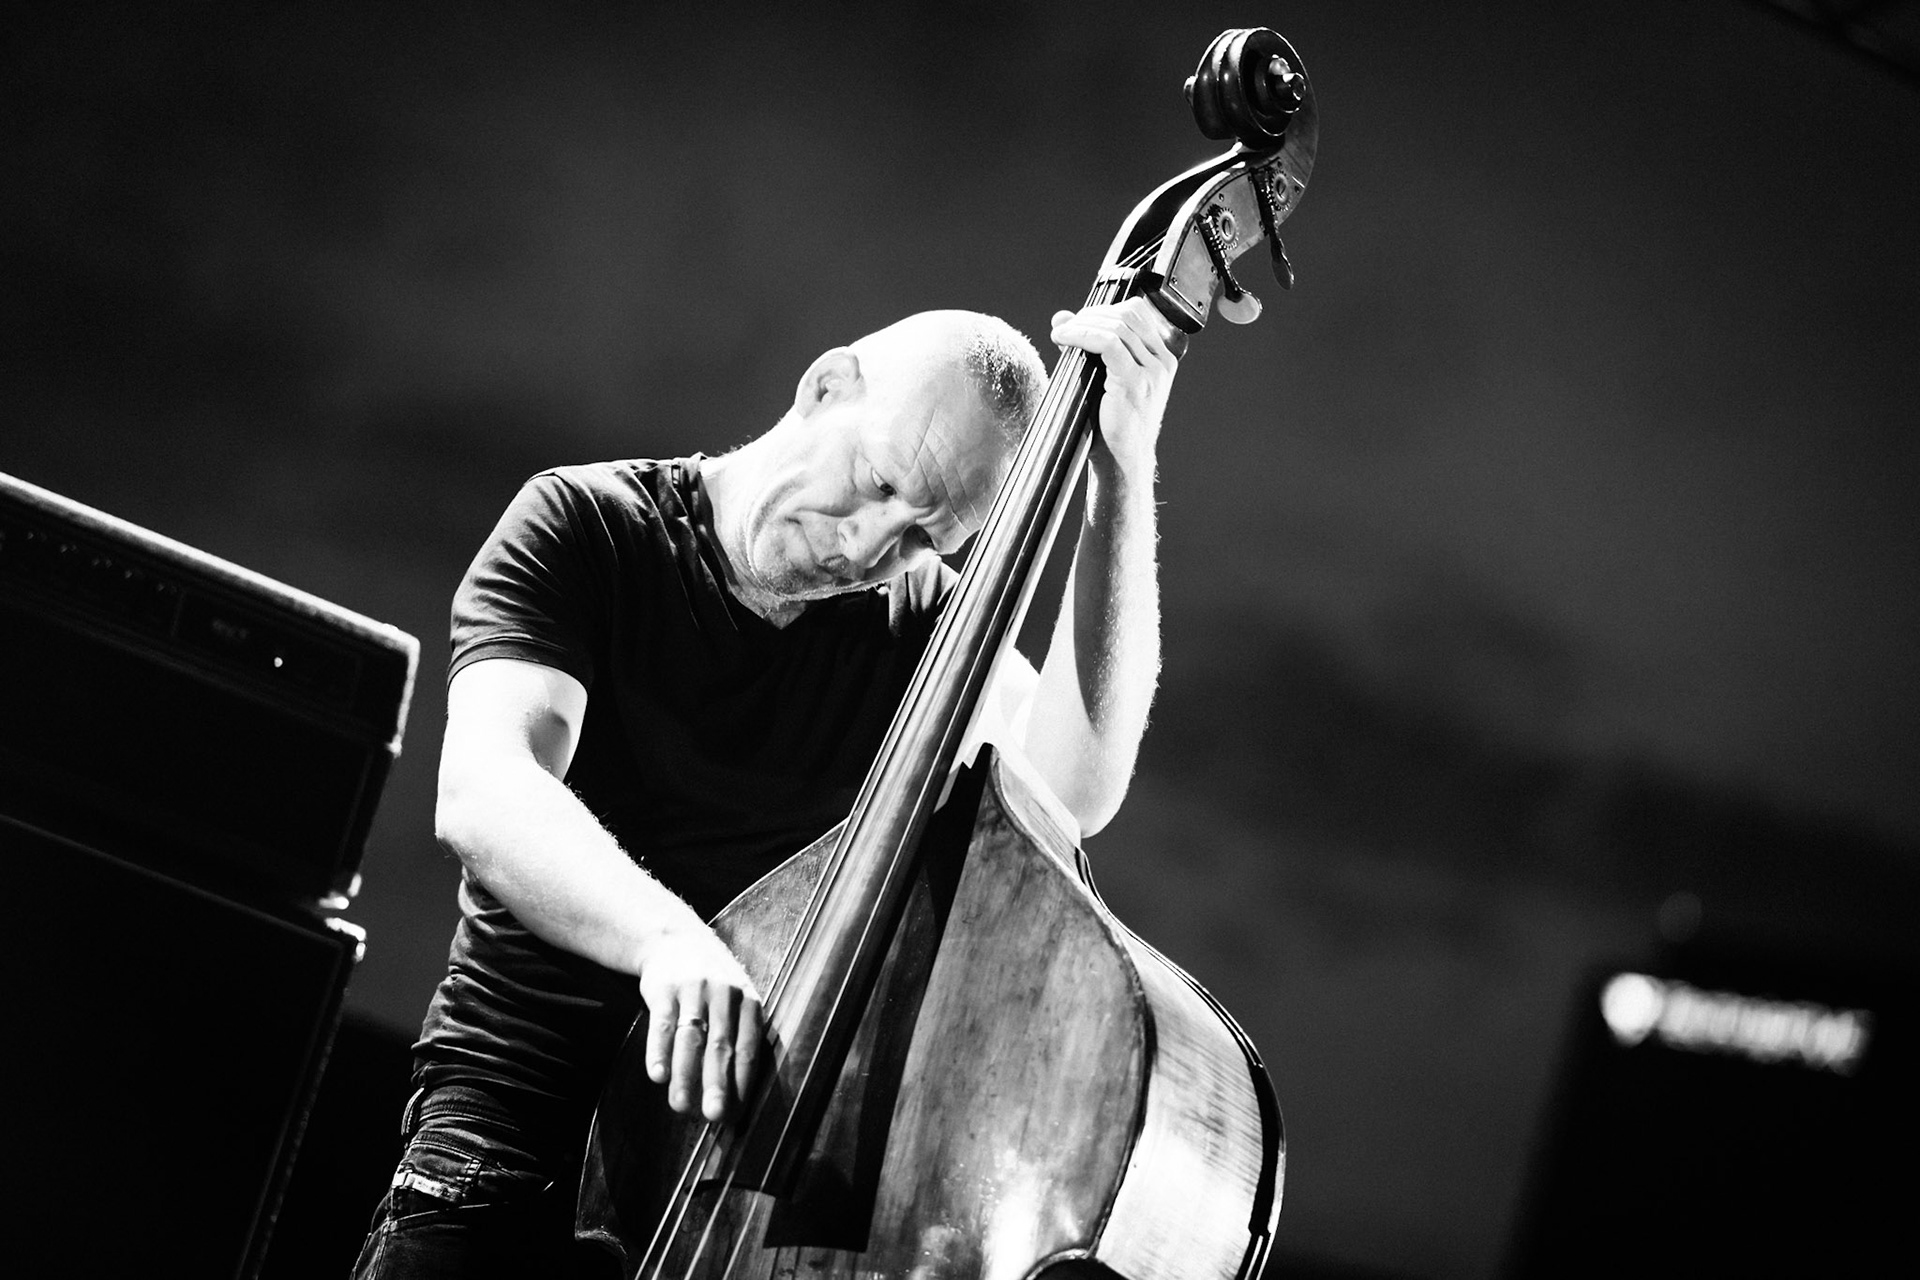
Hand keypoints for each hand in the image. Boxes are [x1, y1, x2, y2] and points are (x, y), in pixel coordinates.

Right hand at [635, 922, 764, 1121]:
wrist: (676, 939)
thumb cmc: (711, 985)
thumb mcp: (735, 1002)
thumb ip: (737, 1040)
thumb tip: (735, 1097)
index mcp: (748, 1002)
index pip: (749, 1049)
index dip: (742, 1083)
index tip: (736, 1115)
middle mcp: (725, 994)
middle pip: (721, 1046)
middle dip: (717, 1083)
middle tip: (713, 1116)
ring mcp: (694, 989)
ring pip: (691, 1039)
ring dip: (685, 1075)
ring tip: (680, 1106)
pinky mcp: (664, 988)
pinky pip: (662, 1024)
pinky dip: (659, 1051)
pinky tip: (657, 1076)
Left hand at [1049, 297, 1184, 473]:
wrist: (1122, 460)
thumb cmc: (1112, 424)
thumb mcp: (1103, 377)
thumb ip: (1088, 345)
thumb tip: (1062, 317)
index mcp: (1162, 358)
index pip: (1136, 313)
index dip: (1104, 310)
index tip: (1079, 320)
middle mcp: (1162, 362)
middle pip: (1127, 315)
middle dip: (1091, 315)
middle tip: (1065, 326)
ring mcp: (1152, 372)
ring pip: (1117, 326)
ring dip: (1082, 324)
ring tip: (1061, 334)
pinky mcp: (1135, 382)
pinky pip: (1108, 343)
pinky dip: (1082, 335)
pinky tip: (1064, 340)